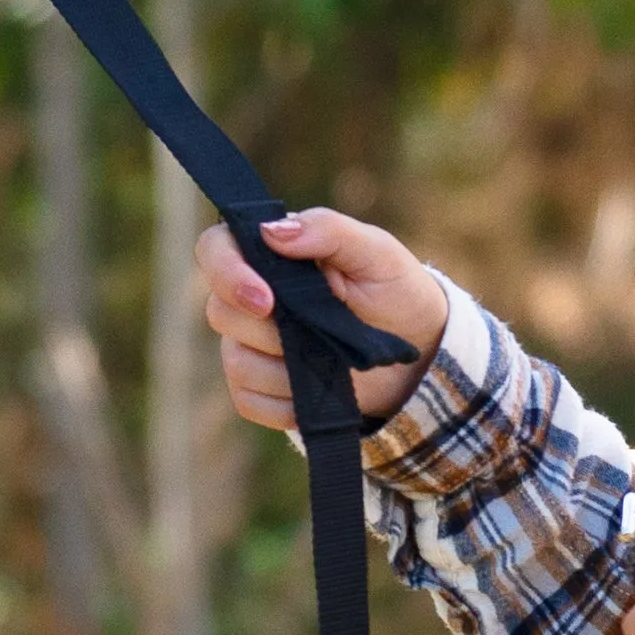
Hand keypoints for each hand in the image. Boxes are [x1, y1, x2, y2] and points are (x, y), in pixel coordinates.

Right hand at [197, 208, 451, 432]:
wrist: (419, 352)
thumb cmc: (396, 291)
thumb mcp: (376, 252)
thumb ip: (327, 230)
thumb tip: (271, 231)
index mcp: (272, 254)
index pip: (215, 248)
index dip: (227, 273)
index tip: (265, 299)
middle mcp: (252, 297)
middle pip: (221, 312)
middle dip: (272, 330)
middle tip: (321, 333)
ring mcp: (252, 345)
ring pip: (236, 362)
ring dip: (288, 369)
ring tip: (333, 362)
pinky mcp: (260, 388)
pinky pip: (249, 401)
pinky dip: (286, 403)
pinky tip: (322, 391)